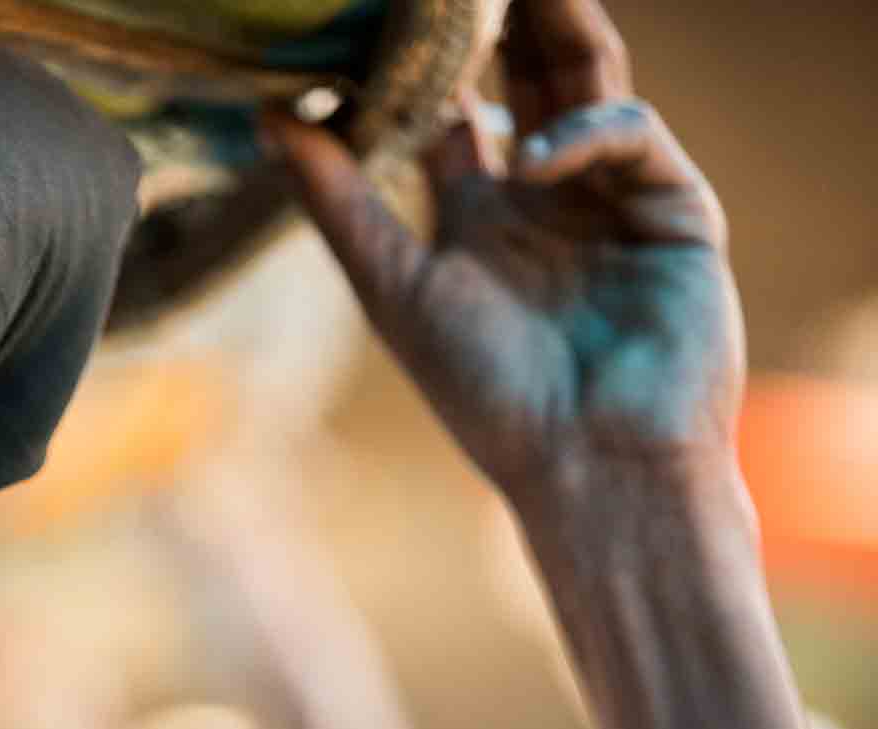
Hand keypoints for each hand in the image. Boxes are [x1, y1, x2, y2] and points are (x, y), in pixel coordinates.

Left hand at [265, 0, 739, 508]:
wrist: (590, 468)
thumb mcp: (394, 286)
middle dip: (504, 25)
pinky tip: (536, 159)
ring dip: (558, 32)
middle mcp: (548, 197)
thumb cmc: (488, 396)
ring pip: (588, 84)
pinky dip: (585, 135)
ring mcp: (614, 199)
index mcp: (480, 215)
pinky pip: (632, 137)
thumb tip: (269, 116)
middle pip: (528, 79)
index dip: (424, 64)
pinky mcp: (676, 210)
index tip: (381, 20)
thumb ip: (338, 200)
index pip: (454, 111)